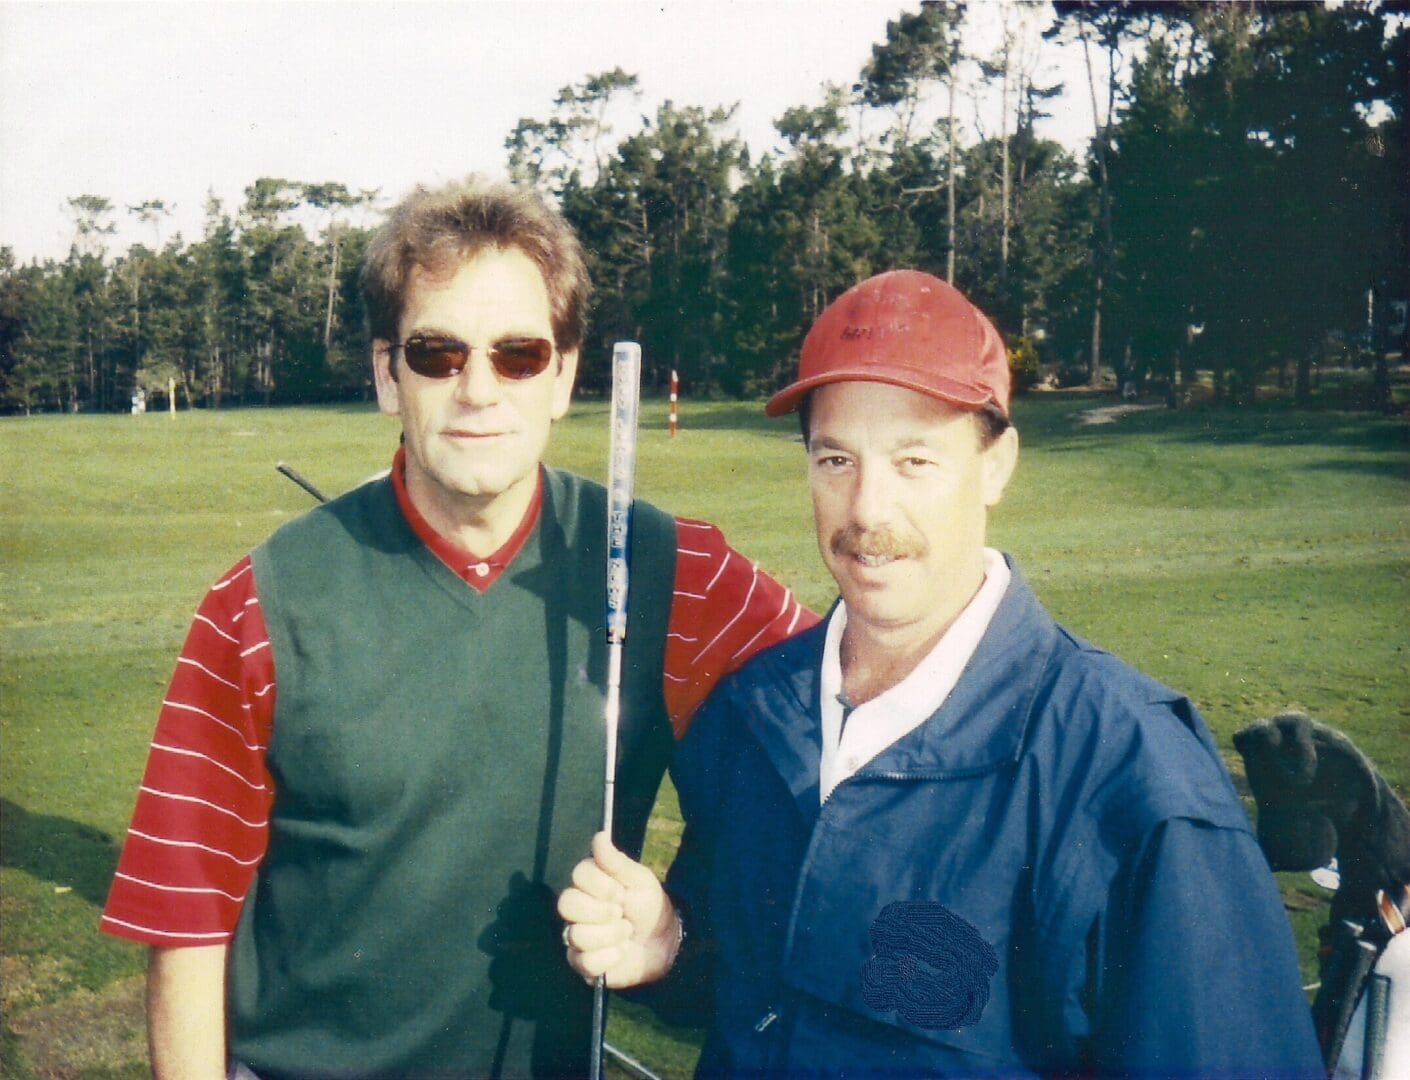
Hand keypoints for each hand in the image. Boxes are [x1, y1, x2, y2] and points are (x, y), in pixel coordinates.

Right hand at [557, 831, 681, 987]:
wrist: (665, 942)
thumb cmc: (650, 906)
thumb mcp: (639, 880)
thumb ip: (616, 862)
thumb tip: (599, 836)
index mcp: (589, 885)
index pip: (578, 875)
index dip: (602, 885)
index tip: (622, 892)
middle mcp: (578, 909)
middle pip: (567, 904)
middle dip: (602, 911)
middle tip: (621, 913)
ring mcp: (577, 937)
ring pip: (576, 935)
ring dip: (611, 935)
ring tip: (626, 934)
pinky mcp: (583, 964)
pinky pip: (584, 961)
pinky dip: (609, 958)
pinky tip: (621, 952)